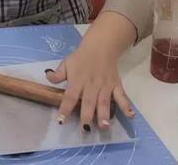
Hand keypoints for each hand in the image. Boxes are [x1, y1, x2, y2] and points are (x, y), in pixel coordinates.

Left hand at [46, 12, 136, 130]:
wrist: (100, 46)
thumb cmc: (81, 57)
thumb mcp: (66, 63)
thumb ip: (58, 74)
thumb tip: (48, 77)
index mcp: (77, 80)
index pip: (70, 96)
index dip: (65, 108)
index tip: (61, 121)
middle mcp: (91, 84)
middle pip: (88, 101)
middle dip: (87, 116)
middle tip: (85, 129)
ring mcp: (105, 85)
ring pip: (104, 101)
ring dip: (104, 114)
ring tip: (104, 127)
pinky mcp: (116, 85)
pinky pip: (121, 96)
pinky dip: (126, 105)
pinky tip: (129, 115)